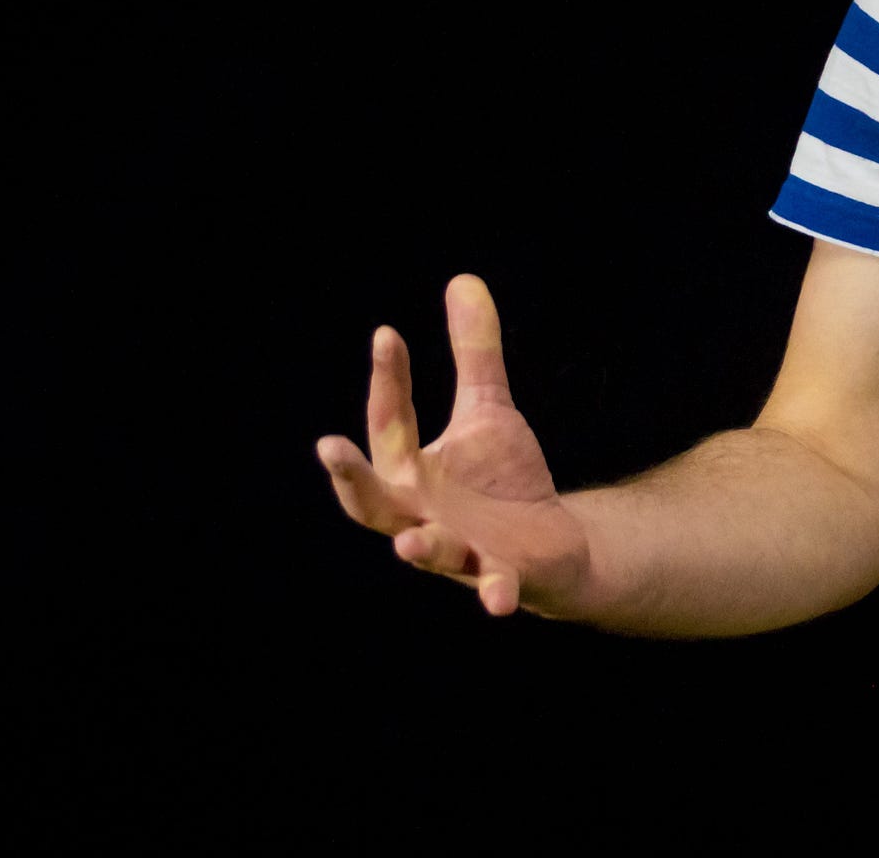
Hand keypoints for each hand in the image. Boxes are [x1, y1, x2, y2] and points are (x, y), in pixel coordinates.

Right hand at [316, 275, 590, 616]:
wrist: (550, 546)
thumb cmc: (503, 482)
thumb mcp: (488, 411)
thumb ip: (475, 354)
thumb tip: (464, 279)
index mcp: (410, 472)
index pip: (389, 420)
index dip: (387, 378)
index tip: (388, 332)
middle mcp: (420, 514)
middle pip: (372, 500)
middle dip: (349, 475)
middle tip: (327, 444)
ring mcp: (457, 550)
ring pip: (428, 551)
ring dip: (419, 547)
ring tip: (408, 542)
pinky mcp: (500, 576)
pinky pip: (493, 587)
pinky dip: (493, 593)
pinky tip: (499, 600)